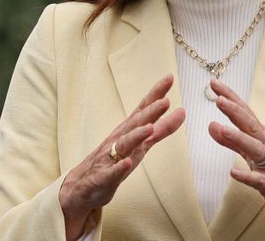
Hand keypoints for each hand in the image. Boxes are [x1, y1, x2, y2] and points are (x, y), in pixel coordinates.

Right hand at [59, 74, 184, 239]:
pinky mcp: (103, 178)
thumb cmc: (114, 160)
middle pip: (136, 123)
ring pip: (124, 145)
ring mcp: (109, 158)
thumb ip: (162, 128)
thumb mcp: (142, 143)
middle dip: (150, 112)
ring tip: (150, 129)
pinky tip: (126, 163)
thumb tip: (182, 111)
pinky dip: (118, 168)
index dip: (156, 94)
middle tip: (165, 101)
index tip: (169, 77)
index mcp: (129, 130)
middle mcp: (119, 140)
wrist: (82, 187)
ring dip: (136, 135)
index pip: (144, 108)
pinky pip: (111, 173)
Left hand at [208, 78, 264, 226]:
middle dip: (235, 111)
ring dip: (239, 138)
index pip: (244, 112)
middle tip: (218, 98)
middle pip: (250, 124)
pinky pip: (259, 180)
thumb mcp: (251, 153)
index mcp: (260, 135)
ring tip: (223, 129)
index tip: (214, 83)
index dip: (230, 97)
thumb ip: (231, 140)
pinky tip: (233, 172)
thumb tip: (211, 125)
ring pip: (255, 148)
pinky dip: (246, 176)